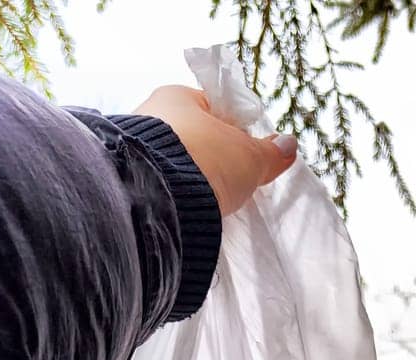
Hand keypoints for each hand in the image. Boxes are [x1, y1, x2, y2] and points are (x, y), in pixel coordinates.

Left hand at [134, 86, 296, 215]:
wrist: (158, 197)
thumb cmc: (207, 162)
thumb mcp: (249, 157)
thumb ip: (270, 152)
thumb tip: (288, 145)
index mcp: (177, 96)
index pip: (213, 109)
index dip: (235, 131)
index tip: (246, 155)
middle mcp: (149, 113)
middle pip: (193, 136)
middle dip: (212, 158)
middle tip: (232, 181)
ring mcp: (134, 146)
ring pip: (173, 161)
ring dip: (192, 177)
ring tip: (210, 199)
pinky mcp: (127, 177)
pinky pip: (158, 182)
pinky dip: (174, 193)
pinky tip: (187, 207)